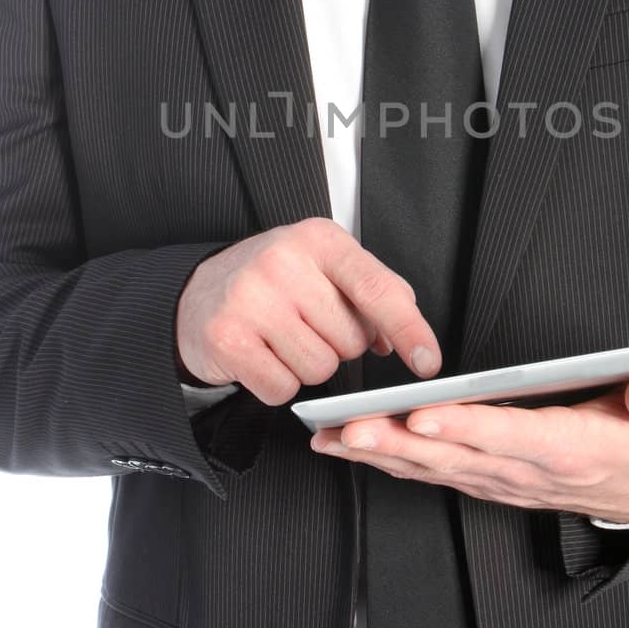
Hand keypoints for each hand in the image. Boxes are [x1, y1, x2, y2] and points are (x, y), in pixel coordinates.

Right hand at [175, 217, 441, 405]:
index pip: (377, 288)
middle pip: (351, 339)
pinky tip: (262, 356)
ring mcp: (251, 298)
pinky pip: (283, 388)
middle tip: (308, 324)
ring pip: (320, 368)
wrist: (200, 293)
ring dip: (308, 366)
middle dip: (339, 344)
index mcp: (318, 239)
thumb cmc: (274, 282)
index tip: (428, 361)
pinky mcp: (227, 337)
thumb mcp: (324, 266)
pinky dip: (278, 383)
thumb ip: (371, 292)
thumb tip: (400, 339)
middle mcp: (283, 262)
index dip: (409, 329)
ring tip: (284, 338)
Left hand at [309, 369, 628, 521]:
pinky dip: (386, 462)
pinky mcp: (482, 480)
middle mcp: (519, 470)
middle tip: (347, 428)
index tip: (421, 413)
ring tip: (329, 436)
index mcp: (563, 450)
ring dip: (378, 454)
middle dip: (395, 442)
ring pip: (429, 467)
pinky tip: (349, 450)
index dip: (461, 426)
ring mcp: (496, 480)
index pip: (504, 437)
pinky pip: (427, 472)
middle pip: (450, 455)